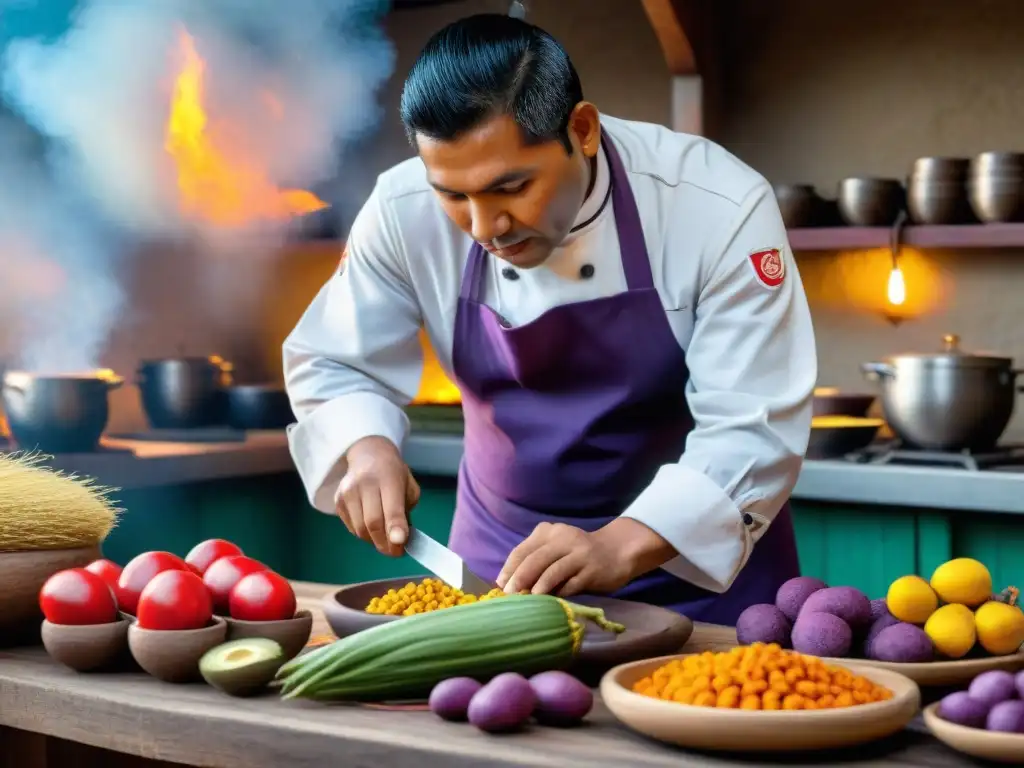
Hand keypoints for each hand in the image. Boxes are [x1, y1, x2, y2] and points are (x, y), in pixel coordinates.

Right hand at [335, 436, 419, 555]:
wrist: (367, 455)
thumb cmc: (393, 474)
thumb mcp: (408, 487)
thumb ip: (406, 512)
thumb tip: (400, 539)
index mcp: (388, 477)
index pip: (391, 507)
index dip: (395, 529)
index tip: (401, 545)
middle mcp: (365, 484)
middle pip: (373, 523)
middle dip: (385, 543)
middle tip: (396, 552)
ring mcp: (347, 493)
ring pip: (360, 530)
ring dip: (375, 542)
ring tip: (386, 541)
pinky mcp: (338, 501)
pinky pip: (352, 528)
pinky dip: (364, 535)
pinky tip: (372, 530)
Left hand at [496, 518, 676, 596]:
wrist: (617, 551)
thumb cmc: (579, 554)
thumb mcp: (556, 549)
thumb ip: (536, 560)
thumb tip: (509, 582)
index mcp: (550, 532)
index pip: (523, 549)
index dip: (510, 568)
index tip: (500, 584)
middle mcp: (564, 539)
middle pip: (535, 559)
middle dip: (520, 579)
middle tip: (510, 595)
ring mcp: (579, 554)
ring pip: (552, 571)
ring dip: (537, 588)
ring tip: (527, 600)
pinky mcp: (592, 570)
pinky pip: (570, 584)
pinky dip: (558, 593)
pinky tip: (550, 602)